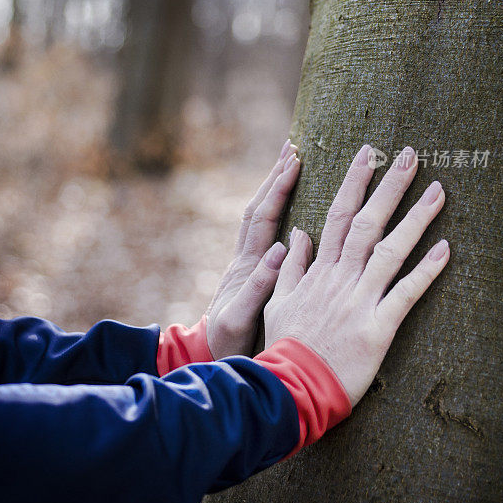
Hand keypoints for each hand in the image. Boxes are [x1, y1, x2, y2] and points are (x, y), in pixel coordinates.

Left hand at [206, 139, 300, 359]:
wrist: (208, 356)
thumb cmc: (227, 343)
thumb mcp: (241, 319)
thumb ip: (259, 286)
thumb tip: (281, 248)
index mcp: (246, 266)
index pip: (263, 217)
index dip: (278, 188)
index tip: (294, 161)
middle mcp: (245, 258)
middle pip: (259, 207)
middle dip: (275, 176)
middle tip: (293, 146)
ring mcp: (247, 263)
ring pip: (259, 215)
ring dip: (273, 188)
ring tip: (290, 162)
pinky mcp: (251, 271)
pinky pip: (263, 230)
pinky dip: (274, 208)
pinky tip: (288, 201)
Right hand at [263, 144, 449, 405]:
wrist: (292, 387)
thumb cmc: (287, 345)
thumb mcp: (279, 301)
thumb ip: (290, 266)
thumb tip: (297, 233)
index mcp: (319, 270)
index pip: (338, 215)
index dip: (355, 182)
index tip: (370, 154)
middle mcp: (341, 278)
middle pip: (368, 222)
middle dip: (391, 186)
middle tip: (412, 155)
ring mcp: (360, 300)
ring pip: (391, 250)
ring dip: (416, 218)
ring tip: (439, 190)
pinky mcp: (378, 327)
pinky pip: (406, 293)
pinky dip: (426, 270)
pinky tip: (446, 248)